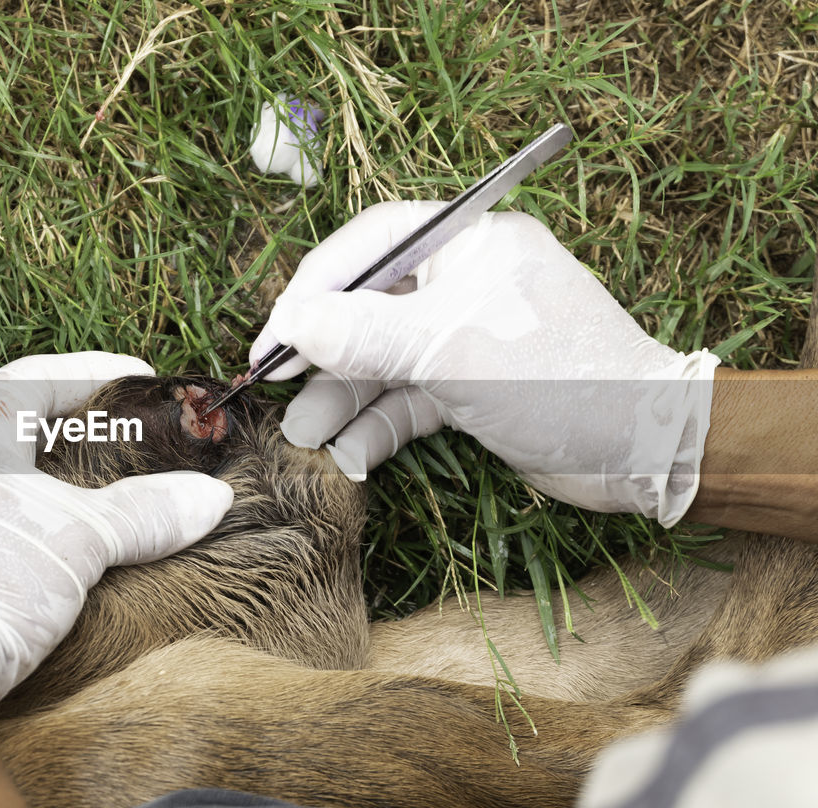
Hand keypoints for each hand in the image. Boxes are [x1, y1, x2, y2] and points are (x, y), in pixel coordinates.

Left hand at [0, 352, 233, 704]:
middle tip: (128, 431)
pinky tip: (70, 546)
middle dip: (74, 429)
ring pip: (5, 482)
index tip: (136, 376)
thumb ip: (145, 513)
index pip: (28, 382)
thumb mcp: (80, 538)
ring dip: (56, 481)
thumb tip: (212, 497)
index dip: (87, 373)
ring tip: (109, 489)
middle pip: (15, 431)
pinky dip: (41, 523)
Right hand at [250, 201, 719, 524]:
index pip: (370, 245)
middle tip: (273, 385)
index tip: (274, 334)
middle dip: (322, 351)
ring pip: (383, 359)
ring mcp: (466, 336)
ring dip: (342, 396)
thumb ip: (365, 333)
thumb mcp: (451, 348)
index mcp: (469, 242)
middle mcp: (464, 281)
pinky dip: (377, 423)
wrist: (645, 449)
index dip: (314, 286)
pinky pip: (408, 397)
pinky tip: (346, 454)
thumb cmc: (559, 377)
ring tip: (301, 434)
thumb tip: (292, 322)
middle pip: (369, 305)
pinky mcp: (470, 386)